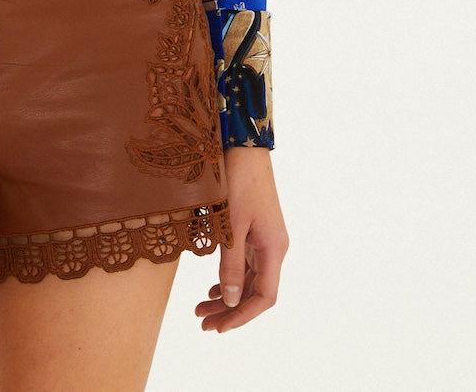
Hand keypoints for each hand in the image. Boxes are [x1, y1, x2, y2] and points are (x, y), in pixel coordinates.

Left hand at [196, 146, 287, 332]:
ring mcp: (266, 239)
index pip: (263, 297)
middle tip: (203, 323)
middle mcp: (274, 248)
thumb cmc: (238, 182)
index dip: (242, 316)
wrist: (245, 147)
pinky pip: (246, 264)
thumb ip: (230, 264)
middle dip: (230, 310)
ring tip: (202, 308)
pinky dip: (230, 278)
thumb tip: (230, 301)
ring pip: (250, 279)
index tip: (219, 328)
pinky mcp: (257, 229)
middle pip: (255, 291)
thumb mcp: (231, 225)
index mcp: (273, 249)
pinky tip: (214, 287)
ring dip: (228, 296)